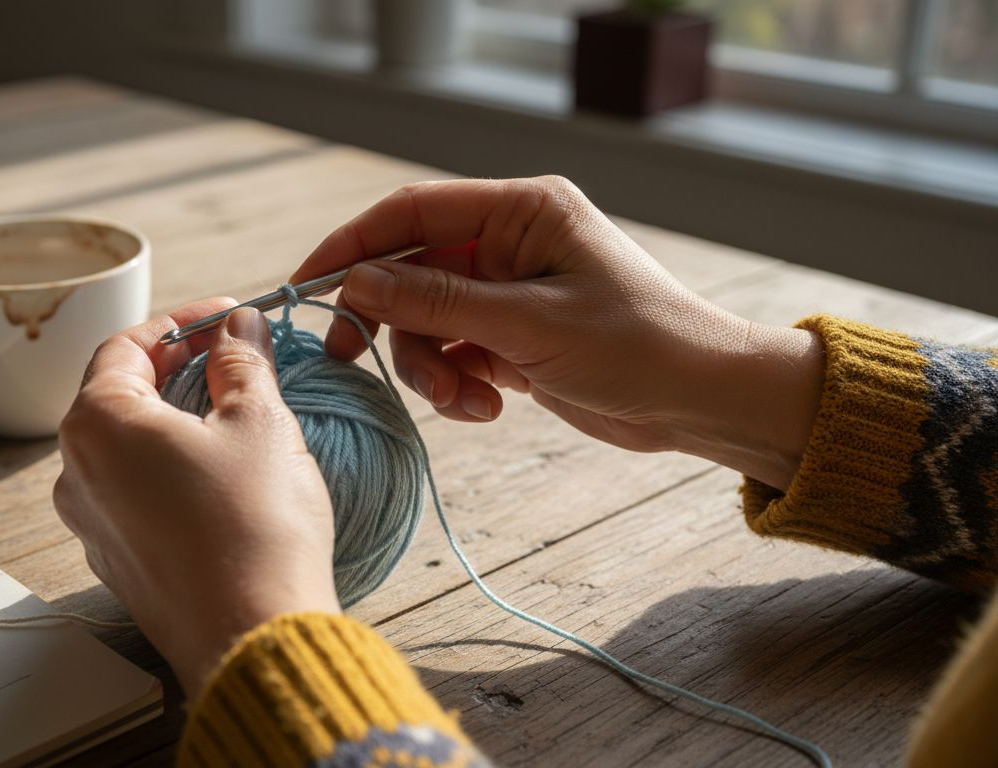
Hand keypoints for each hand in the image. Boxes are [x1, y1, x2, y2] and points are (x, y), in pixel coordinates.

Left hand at [54, 302, 339, 695]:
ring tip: (237, 413)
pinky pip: (139, 495)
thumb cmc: (254, 526)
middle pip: (121, 395)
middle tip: (237, 357)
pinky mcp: (120, 564)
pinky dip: (174, 469)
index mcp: (97, 425)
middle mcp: (76, 474)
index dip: (182, 322)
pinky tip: (226, 474)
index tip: (229, 317)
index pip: (126, 346)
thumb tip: (238, 329)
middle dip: (180, 369)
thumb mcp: (259, 421)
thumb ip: (242, 361)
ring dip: (178, 420)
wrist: (254, 638)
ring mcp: (93, 525)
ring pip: (129, 448)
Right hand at [291, 176, 823, 489]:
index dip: (352, 246)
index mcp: (521, 211)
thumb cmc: (640, 346)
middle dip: (389, 322)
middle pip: (411, 272)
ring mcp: (510, 291)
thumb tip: (357, 282)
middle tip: (352, 359)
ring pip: (428, 322)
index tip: (306, 286)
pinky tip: (492, 406)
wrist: (703, 401)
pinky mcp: (514, 335)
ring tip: (465, 401)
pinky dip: (459, 384)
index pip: (412, 213)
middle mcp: (510, 242)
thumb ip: (438, 301)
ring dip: (431, 367)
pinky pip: (455, 353)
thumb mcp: (530, 324)